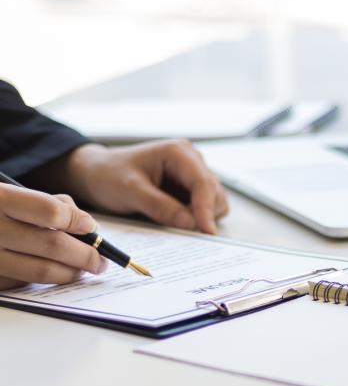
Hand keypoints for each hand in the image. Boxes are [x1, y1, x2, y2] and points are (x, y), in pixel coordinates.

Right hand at [0, 185, 105, 289]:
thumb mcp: (10, 192)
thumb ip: (48, 203)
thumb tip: (86, 225)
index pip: (50, 212)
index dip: (77, 221)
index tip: (91, 227)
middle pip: (52, 246)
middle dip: (85, 255)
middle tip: (101, 260)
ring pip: (41, 272)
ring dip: (70, 273)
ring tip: (84, 270)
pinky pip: (23, 283)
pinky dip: (43, 280)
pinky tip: (53, 273)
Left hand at [55, 140, 228, 233]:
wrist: (95, 174)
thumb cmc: (108, 175)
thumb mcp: (130, 191)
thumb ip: (160, 206)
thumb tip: (190, 223)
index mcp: (178, 153)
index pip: (203, 182)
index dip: (207, 209)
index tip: (206, 232)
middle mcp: (191, 161)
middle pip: (215, 194)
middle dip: (204, 214)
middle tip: (183, 232)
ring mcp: (191, 176)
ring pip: (213, 203)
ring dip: (200, 217)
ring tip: (172, 223)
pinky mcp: (187, 190)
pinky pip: (202, 209)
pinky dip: (195, 219)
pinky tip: (174, 221)